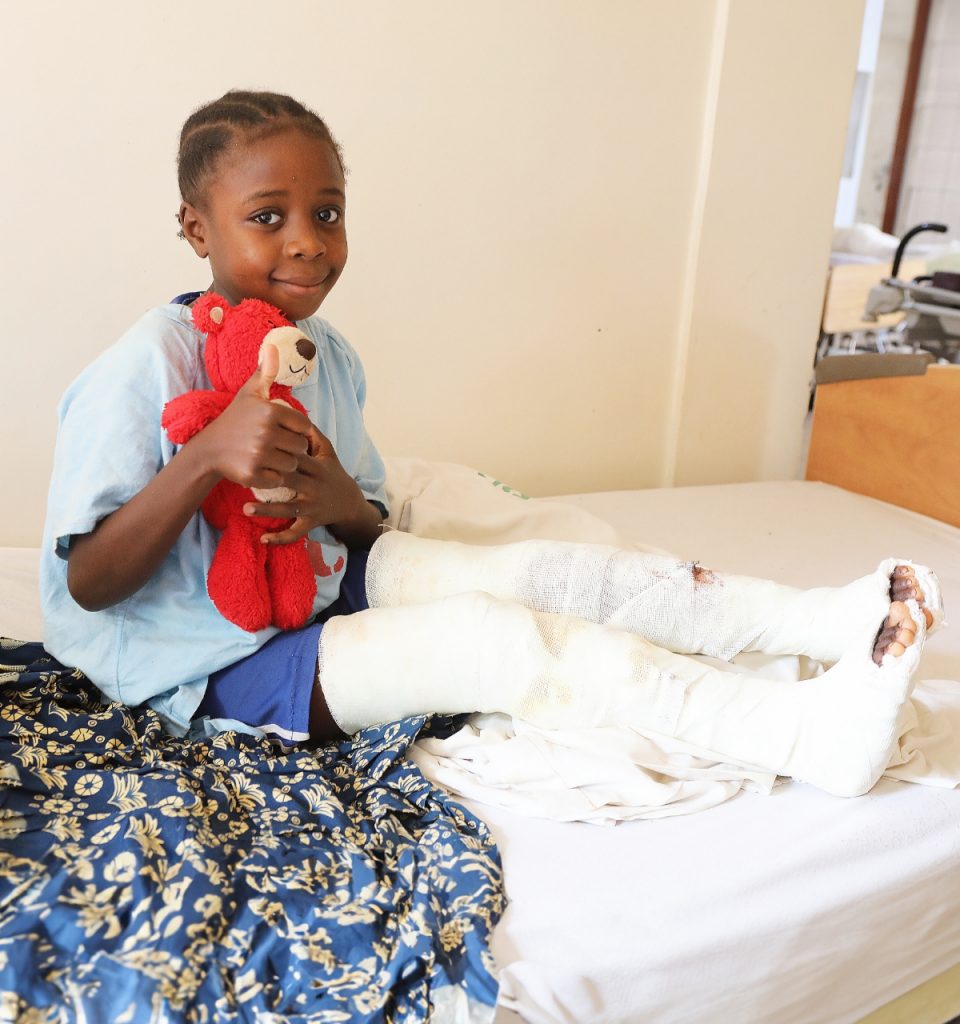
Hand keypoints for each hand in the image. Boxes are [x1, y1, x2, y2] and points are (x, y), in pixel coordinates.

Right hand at [192, 344, 314, 489]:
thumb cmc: (235, 419)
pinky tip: (262, 467)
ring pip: (292, 464)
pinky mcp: (253, 475)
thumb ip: (266, 371)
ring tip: (270, 456)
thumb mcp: (250, 393)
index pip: (304, 426)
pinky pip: (279, 479)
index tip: (283, 430)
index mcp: (270, 412)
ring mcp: (258, 455)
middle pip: (300, 447)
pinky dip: (273, 477)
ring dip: (285, 463)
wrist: (209, 448)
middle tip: (276, 445)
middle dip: (292, 447)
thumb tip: (274, 344)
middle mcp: (265, 433)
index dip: (297, 430)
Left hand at [242, 429, 365, 543]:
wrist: (350, 501)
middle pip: (289, 480)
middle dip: (268, 478)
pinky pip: (296, 532)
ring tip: (246, 509)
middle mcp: (314, 487)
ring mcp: (312, 506)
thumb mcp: (328, 451)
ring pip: (288, 508)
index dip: (279, 452)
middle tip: (244, 475)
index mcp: (317, 467)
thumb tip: (294, 415)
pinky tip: (264, 539)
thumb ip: (313, 434)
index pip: (297, 457)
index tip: (257, 447)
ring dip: (267, 510)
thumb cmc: (333, 472)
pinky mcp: (311, 522)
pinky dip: (281, 538)